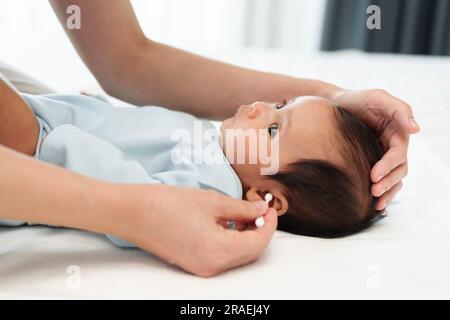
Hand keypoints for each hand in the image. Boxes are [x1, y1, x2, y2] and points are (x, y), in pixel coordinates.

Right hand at [114, 184, 276, 276]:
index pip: (258, 243)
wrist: (132, 213)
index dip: (269, 224)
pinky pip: (222, 257)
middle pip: (250, 253)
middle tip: (261, 209)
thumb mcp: (211, 201)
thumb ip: (241, 209)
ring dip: (246, 236)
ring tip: (246, 213)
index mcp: (218, 251)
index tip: (270, 208)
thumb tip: (261, 211)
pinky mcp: (193, 264)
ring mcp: (201, 268)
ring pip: (237, 256)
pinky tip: (228, 223)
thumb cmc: (168, 203)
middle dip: (260, 231)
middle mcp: (212, 266)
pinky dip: (231, 241)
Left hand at [332, 89, 419, 209]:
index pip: (398, 153)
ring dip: (388, 192)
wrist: (333, 105)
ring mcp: (383, 155)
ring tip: (376, 204)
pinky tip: (374, 205)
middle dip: (389, 182)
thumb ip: (398, 109)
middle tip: (373, 191)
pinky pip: (383, 180)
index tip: (374, 175)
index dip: (388, 165)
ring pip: (394, 178)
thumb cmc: (356, 99)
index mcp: (397, 132)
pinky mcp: (372, 163)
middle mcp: (393, 146)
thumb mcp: (377, 97)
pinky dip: (383, 193)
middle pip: (399, 169)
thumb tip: (416, 129)